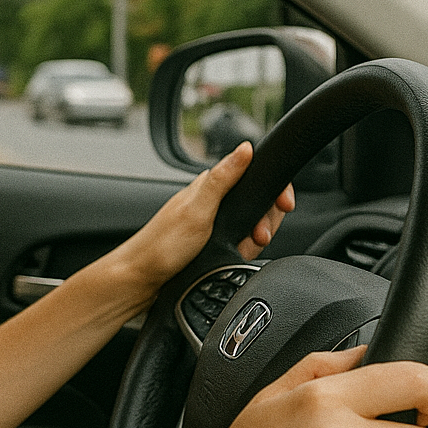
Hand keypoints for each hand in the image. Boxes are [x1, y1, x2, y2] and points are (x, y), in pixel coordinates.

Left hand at [92, 142, 293, 314]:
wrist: (143, 279)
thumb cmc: (163, 246)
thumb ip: (222, 179)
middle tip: (257, 236)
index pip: (253, 176)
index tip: (284, 205)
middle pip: (258, 204)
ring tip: (242, 248)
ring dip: (253, 240)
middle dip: (264, 222)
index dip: (274, 189)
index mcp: (209, 186)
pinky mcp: (211, 241)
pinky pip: (239, 243)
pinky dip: (242, 251)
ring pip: (251, 226)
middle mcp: (212, 201)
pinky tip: (234, 257)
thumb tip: (245, 148)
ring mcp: (212, 222)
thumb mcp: (197, 210)